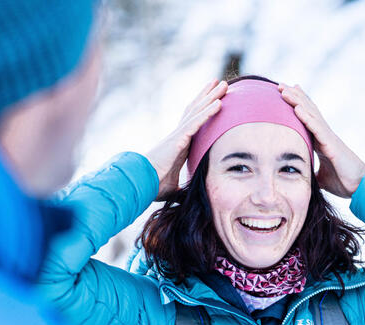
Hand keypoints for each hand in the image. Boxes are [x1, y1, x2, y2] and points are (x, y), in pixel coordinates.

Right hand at [146, 79, 226, 200]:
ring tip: (224, 84)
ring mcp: (178, 135)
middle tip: (221, 83)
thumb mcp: (173, 188)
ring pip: (198, 111)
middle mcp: (179, 135)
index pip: (194, 122)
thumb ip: (182, 191)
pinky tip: (219, 103)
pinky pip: (196, 122)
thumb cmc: (152, 185)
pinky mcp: (178, 139)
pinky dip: (208, 112)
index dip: (203, 109)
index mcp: (179, 144)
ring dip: (211, 97)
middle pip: (196, 110)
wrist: (141, 183)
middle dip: (209, 95)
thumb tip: (188, 202)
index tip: (213, 99)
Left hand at [278, 83, 364, 197]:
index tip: (284, 95)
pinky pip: (317, 128)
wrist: (360, 187)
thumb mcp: (321, 178)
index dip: (297, 106)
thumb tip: (300, 177)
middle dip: (295, 97)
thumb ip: (311, 174)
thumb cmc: (344, 182)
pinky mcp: (332, 144)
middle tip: (280, 86)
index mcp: (321, 141)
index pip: (307, 119)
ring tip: (284, 90)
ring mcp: (329, 138)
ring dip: (297, 101)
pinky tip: (297, 108)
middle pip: (308, 111)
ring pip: (311, 115)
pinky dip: (306, 118)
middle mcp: (325, 135)